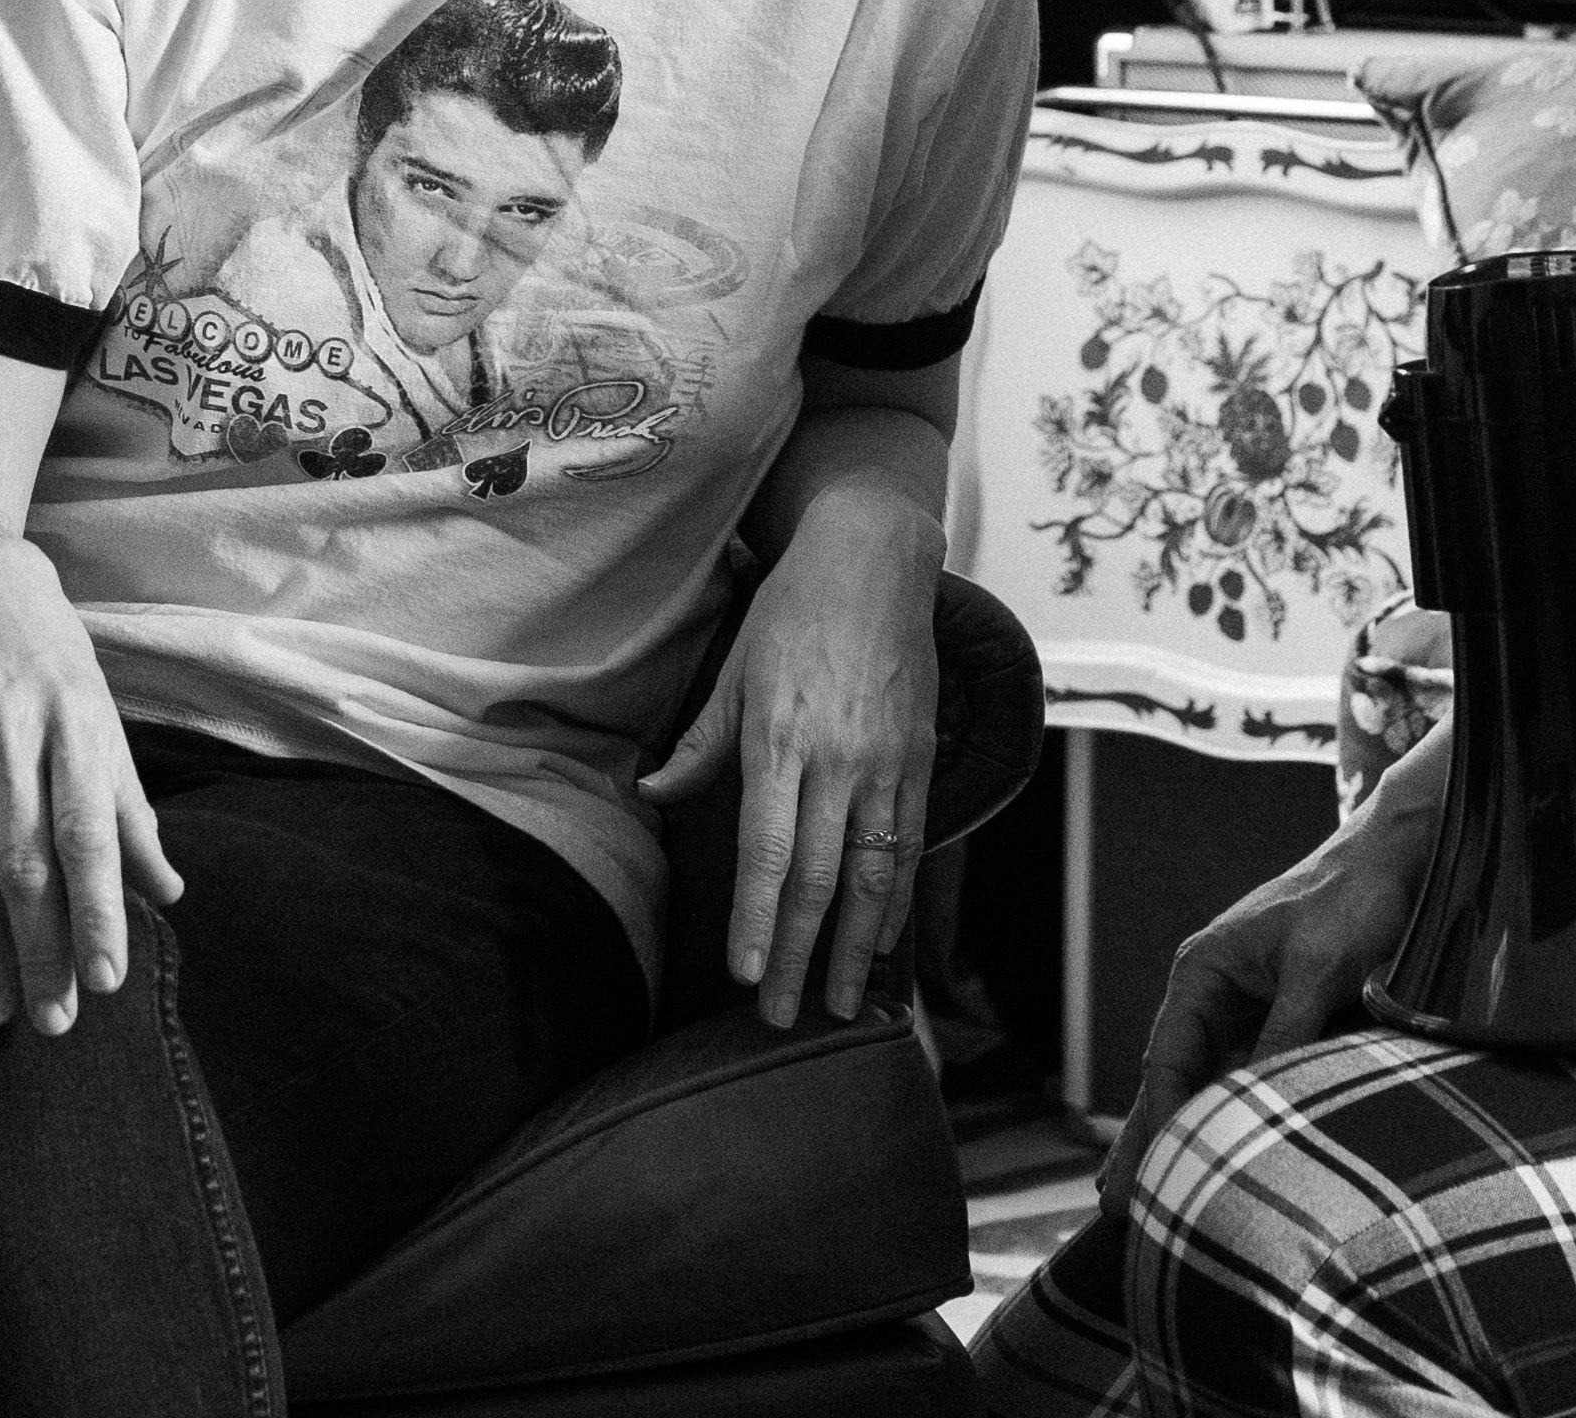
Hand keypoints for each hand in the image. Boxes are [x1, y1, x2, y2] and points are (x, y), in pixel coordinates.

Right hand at [0, 530, 181, 1036]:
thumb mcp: (100, 718)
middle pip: (23, 858)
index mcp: (75, 723)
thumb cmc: (49, 661)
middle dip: (39, 947)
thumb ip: (128, 808)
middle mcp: (11, 726)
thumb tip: (167, 892)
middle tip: (50, 1022)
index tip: (106, 981)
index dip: (97, 910)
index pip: (89, 833)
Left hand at [644, 507, 937, 1025]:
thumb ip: (701, 742)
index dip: (760, 919)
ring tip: (845, 1003)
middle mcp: (838, 761)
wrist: (875, 559)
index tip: (749, 976)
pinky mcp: (921, 759)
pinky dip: (899, 900)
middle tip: (788, 1016)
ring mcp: (887, 763)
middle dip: (802, 955)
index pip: (766, 850)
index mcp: (780, 739)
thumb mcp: (735, 668)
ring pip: (874, 875)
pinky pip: (911, 844)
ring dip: (857, 947)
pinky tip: (885, 940)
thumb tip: (654, 791)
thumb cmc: (794, 609)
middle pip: (819, 878)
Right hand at [1114, 727, 1447, 1187]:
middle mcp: (1214, 991)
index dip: (1159, 1121)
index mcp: (1204, 969)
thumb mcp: (1320, 968)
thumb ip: (1288, 1033)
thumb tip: (1260, 1103)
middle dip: (1145, 1141)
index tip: (1151, 1177)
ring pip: (1205, 1085)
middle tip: (1113, 1205)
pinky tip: (1214, 1157)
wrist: (1399, 859)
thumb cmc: (1354, 901)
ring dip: (1180, 1137)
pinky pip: (1245, 1080)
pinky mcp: (1280, 1022)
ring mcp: (1244, 1009)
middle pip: (1171, 1079)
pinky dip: (1226, 1119)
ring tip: (1148, 1199)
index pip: (1167, 1058)